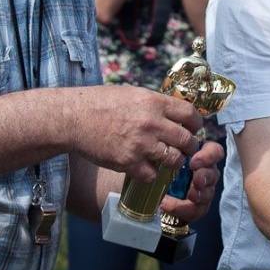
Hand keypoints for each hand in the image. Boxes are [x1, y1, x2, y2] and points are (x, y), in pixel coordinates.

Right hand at [69, 84, 201, 182]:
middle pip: (187, 140)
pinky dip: (151, 174)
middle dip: (189, 146)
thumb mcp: (134, 94)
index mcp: (155, 102)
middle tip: (184, 148)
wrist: (74, 118)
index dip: (196, 124)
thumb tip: (176, 113)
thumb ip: (156, 104)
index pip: (191, 114)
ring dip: (173, 162)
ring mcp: (142, 144)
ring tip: (167, 160)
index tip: (193, 129)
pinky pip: (153, 175)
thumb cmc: (101, 103)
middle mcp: (152, 123)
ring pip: (175, 160)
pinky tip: (145, 167)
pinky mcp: (129, 162)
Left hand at [159, 140, 223, 223]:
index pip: (215, 151)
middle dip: (205, 176)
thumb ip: (166, 149)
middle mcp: (205, 172)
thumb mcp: (160, 156)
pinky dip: (184, 208)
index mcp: (200, 156)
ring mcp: (203, 190)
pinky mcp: (198, 207)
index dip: (209, 156)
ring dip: (200, 194)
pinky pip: (198, 209)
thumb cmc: (157, 168)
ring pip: (209, 192)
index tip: (194, 161)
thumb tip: (163, 145)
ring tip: (189, 195)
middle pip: (214, 172)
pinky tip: (168, 205)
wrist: (148, 194)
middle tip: (195, 179)